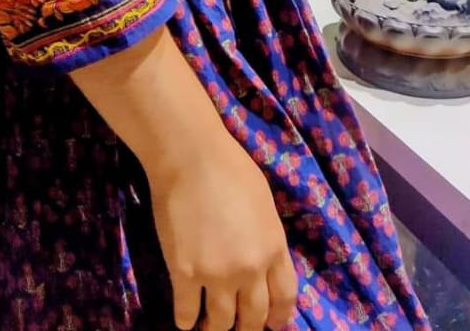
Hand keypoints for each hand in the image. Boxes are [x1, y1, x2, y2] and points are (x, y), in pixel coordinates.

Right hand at [148, 130, 297, 330]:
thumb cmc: (230, 168)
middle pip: (254, 317)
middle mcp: (250, 269)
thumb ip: (266, 238)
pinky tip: (185, 319)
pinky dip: (185, 320)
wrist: (191, 156)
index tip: (273, 324)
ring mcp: (217, 275)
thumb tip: (261, 261)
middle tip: (239, 329)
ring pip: (221, 322)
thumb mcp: (264, 204)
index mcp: (274, 247)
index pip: (285, 297)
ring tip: (209, 328)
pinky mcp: (184, 274)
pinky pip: (186, 312)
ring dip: (215, 329)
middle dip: (247, 328)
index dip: (279, 317)